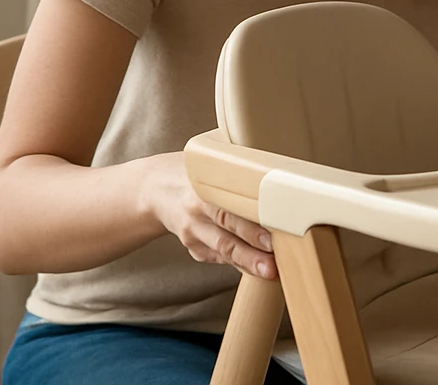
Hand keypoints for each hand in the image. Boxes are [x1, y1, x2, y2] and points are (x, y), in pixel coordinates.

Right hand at [140, 152, 275, 279]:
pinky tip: (257, 267)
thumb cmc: (197, 172)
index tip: (274, 235)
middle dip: (251, 253)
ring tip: (270, 272)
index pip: (230, 212)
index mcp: (203, 190)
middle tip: (275, 265)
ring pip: (223, 252)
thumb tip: (283, 185)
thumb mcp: (214, 166)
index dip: (251, 227)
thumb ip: (241, 178)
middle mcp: (196, 214)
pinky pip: (219, 257)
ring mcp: (192, 233)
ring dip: (247, 263)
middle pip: (226, 237)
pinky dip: (239, 263)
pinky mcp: (193, 247)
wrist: (154, 188)